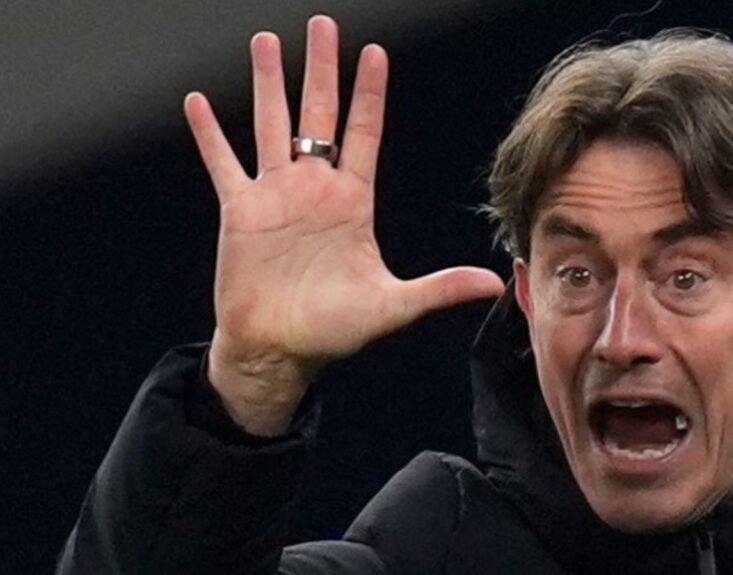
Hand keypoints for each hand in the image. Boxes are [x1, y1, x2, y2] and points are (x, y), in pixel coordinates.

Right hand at [183, 16, 504, 434]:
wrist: (279, 351)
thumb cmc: (334, 332)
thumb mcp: (392, 306)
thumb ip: (439, 290)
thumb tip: (496, 286)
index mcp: (353, 202)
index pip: (365, 133)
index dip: (369, 93)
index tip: (375, 52)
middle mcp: (315, 190)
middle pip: (319, 115)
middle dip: (322, 69)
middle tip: (323, 24)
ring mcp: (275, 196)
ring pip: (270, 125)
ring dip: (268, 84)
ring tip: (266, 42)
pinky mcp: (239, 212)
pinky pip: (223, 162)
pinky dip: (210, 133)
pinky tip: (198, 100)